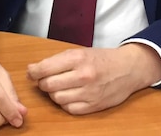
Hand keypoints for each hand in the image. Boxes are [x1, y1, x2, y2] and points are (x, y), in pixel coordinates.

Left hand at [26, 43, 160, 114]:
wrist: (128, 69)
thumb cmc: (102, 59)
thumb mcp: (80, 52)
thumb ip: (57, 60)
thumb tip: (33, 70)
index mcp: (77, 58)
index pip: (45, 68)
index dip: (33, 72)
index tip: (32, 72)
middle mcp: (83, 75)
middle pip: (48, 85)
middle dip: (43, 83)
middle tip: (46, 79)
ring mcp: (89, 92)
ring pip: (57, 98)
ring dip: (53, 94)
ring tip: (59, 87)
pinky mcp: (93, 105)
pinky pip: (69, 109)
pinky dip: (65, 103)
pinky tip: (69, 95)